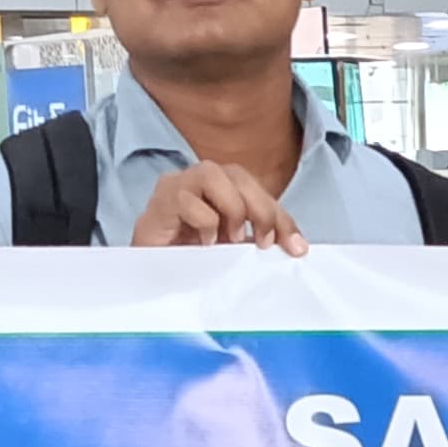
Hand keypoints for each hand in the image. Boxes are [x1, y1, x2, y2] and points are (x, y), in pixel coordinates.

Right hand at [131, 161, 308, 251]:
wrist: (151, 273)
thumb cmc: (191, 257)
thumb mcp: (234, 249)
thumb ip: (260, 240)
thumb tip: (296, 246)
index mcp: (223, 187)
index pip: (259, 190)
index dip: (281, 216)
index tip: (296, 248)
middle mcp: (201, 179)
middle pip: (239, 175)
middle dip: (261, 209)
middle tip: (264, 242)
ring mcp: (178, 185)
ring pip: (212, 173)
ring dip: (231, 207)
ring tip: (231, 239)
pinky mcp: (160, 200)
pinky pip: (187, 199)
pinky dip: (204, 222)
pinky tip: (202, 243)